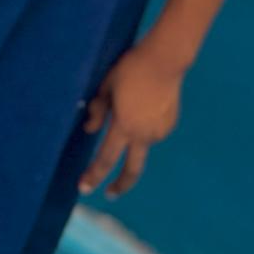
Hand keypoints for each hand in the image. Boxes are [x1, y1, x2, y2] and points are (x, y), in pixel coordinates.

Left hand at [79, 43, 184, 197]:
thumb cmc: (130, 69)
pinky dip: (144, 125)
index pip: (105, 158)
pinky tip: (144, 103)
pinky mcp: (169, 125)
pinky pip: (152, 131)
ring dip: (132, 136)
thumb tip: (89, 131)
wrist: (165, 60)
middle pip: (132, 170)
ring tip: (132, 102)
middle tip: (110, 193)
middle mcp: (144, 135)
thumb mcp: (107, 87)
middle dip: (120, 185)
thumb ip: (97, 112)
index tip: (83, 188)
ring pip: (141, 143)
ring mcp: (159, 132)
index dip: (93, 175)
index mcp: (125, 126)